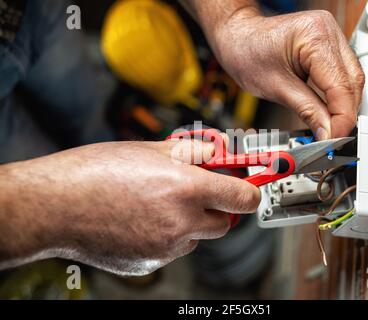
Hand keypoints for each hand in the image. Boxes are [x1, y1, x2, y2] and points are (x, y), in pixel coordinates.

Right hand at [0, 140, 259, 274]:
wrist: (55, 205)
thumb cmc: (96, 172)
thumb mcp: (151, 149)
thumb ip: (192, 154)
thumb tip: (217, 155)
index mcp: (185, 188)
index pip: (244, 198)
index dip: (250, 191)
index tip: (249, 186)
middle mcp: (181, 222)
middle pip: (225, 222)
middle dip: (217, 207)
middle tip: (197, 192)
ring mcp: (166, 247)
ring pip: (197, 237)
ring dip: (190, 222)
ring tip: (158, 204)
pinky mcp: (150, 263)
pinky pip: (173, 249)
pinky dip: (168, 236)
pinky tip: (142, 220)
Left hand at [212, 9, 364, 138]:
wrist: (237, 38)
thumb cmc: (247, 52)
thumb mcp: (276, 88)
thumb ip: (307, 111)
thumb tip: (327, 133)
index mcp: (315, 36)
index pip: (341, 85)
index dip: (342, 118)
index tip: (335, 139)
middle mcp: (328, 31)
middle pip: (353, 81)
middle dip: (345, 114)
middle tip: (333, 137)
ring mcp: (331, 35)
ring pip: (352, 79)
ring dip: (344, 106)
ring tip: (331, 128)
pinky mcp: (329, 45)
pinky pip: (343, 74)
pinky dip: (338, 96)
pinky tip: (330, 111)